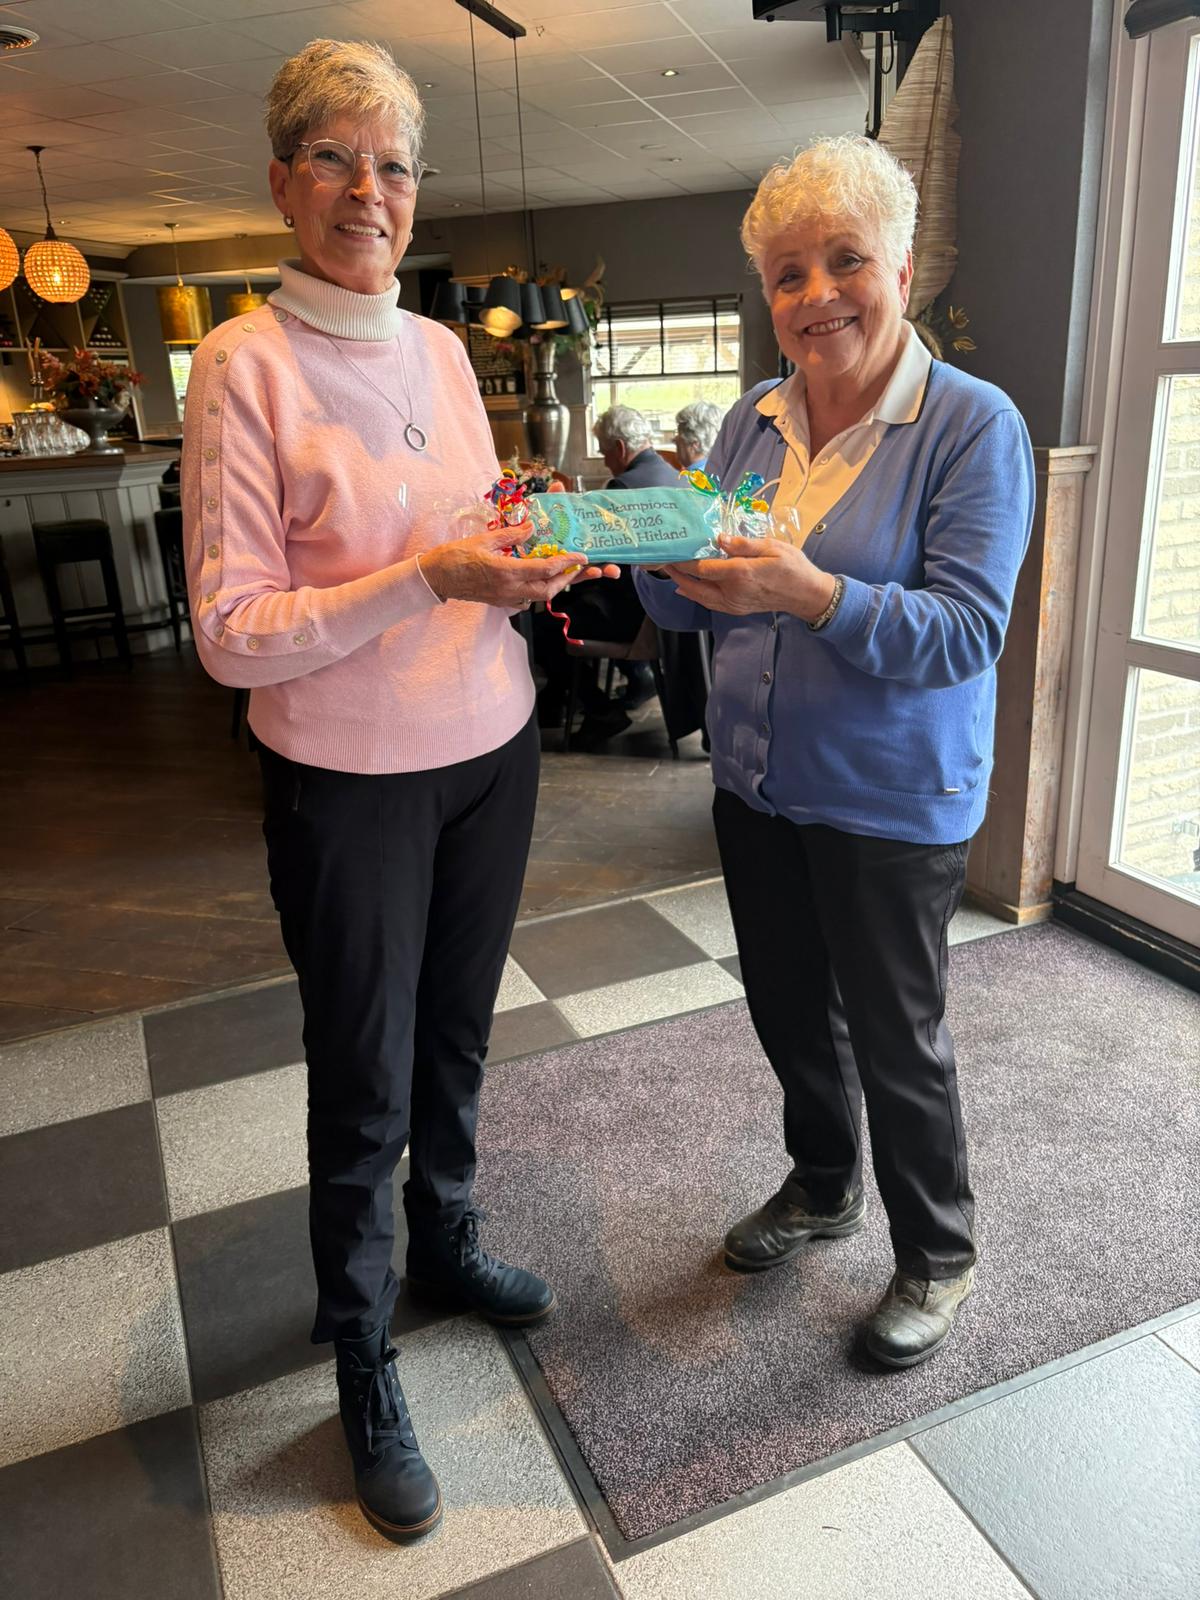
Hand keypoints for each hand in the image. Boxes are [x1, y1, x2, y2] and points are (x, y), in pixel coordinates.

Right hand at [419, 520, 616, 607]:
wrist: (436, 578)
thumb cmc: (455, 557)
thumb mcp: (484, 539)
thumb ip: (511, 534)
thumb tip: (531, 527)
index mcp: (506, 572)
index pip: (545, 569)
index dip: (567, 563)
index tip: (581, 557)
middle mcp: (509, 589)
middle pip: (548, 589)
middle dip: (567, 579)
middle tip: (578, 567)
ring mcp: (505, 599)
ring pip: (539, 597)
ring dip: (554, 585)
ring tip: (564, 573)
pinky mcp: (500, 602)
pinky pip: (526, 600)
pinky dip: (538, 591)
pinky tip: (539, 580)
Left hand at [661, 534, 835, 620]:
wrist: (807, 595)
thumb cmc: (793, 567)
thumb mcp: (772, 547)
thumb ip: (744, 544)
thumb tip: (720, 539)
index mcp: (741, 574)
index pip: (703, 568)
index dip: (683, 561)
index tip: (669, 552)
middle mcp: (733, 592)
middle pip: (695, 586)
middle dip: (676, 574)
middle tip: (661, 562)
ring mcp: (734, 603)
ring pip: (700, 597)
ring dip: (683, 585)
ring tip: (670, 572)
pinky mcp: (737, 608)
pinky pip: (710, 603)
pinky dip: (696, 595)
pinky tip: (687, 588)